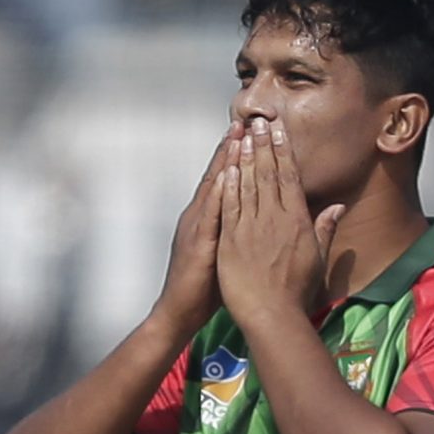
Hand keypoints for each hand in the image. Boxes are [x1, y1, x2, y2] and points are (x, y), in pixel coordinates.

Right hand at [153, 122, 242, 337]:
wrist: (179, 314)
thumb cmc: (205, 290)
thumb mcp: (225, 255)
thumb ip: (238, 234)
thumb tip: (255, 221)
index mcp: (208, 219)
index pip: (225, 181)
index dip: (237, 157)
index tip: (252, 133)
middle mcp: (199, 217)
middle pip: (218, 176)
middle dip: (232, 147)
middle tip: (247, 119)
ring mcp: (196, 228)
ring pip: (214, 188)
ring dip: (226, 161)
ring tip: (238, 134)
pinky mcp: (198, 243)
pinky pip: (210, 215)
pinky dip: (219, 193)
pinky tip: (228, 175)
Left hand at [217, 117, 343, 327]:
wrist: (272, 315)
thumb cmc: (296, 292)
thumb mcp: (317, 259)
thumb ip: (325, 229)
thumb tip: (337, 208)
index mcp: (297, 221)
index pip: (289, 177)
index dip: (283, 151)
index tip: (279, 130)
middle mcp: (275, 219)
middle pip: (268, 174)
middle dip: (263, 145)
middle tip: (258, 121)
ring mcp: (251, 228)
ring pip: (248, 185)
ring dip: (245, 157)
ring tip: (242, 134)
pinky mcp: (231, 239)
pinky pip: (230, 205)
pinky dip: (229, 184)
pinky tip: (227, 166)